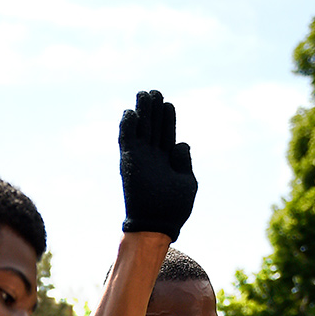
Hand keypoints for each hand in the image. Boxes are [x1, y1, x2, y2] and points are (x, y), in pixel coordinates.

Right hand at [119, 90, 196, 239]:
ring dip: (142, 112)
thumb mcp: (187, 182)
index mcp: (168, 160)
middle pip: (153, 127)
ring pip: (141, 129)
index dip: (168, 118)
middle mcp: (153, 157)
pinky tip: (131, 113)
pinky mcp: (129, 162)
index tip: (168, 104)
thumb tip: (180, 144)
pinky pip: (127, 141)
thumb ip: (184, 162)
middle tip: (155, 92)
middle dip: (154, 110)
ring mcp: (140, 158)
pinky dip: (128, 127)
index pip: (167, 133)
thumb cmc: (175, 207)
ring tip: (145, 94)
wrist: (157, 222)